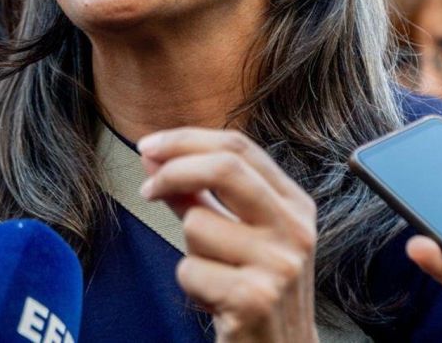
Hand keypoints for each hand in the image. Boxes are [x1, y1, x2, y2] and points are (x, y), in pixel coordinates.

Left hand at [138, 128, 318, 342]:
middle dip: (174, 170)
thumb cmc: (252, 290)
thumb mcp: (234, 235)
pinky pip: (190, 270)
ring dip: (190, 251)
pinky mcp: (255, 299)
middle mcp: (294, 229)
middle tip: (147, 187)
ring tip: (214, 275)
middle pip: (225, 167)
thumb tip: (153, 156)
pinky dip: (191, 286)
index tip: (148, 146)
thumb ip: (199, 194)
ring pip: (197, 224)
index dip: (186, 139)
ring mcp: (279, 264)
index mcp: (294, 205)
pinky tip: (216, 302)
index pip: (238, 146)